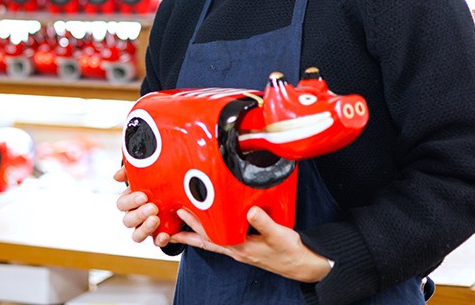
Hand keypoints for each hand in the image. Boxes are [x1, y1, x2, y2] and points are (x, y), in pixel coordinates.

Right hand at [113, 166, 171, 246]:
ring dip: (145, 229)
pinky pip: (155, 243)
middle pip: (128, 221)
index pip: (121, 204)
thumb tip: (116, 176)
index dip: (130, 202)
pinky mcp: (157, 236)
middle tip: (153, 207)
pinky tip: (165, 235)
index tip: (144, 196)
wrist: (176, 193)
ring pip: (137, 235)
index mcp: (129, 202)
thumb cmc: (155, 182)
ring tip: (156, 220)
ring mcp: (145, 228)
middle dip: (140, 214)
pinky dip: (159, 241)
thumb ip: (130, 171)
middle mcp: (134, 217)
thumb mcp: (145, 174)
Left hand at [170, 207, 332, 282]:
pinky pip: (224, 239)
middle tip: (169, 223)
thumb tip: (249, 210)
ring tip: (183, 225)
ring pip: (213, 240)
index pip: (211, 235)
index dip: (195, 224)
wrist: (304, 264)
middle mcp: (237, 250)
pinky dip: (214, 232)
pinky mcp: (247, 247)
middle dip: (187, 232)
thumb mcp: (278, 234)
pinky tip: (212, 226)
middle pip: (206, 240)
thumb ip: (264, 222)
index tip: (180, 213)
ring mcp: (241, 249)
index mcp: (241, 247)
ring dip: (198, 233)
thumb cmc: (291, 251)